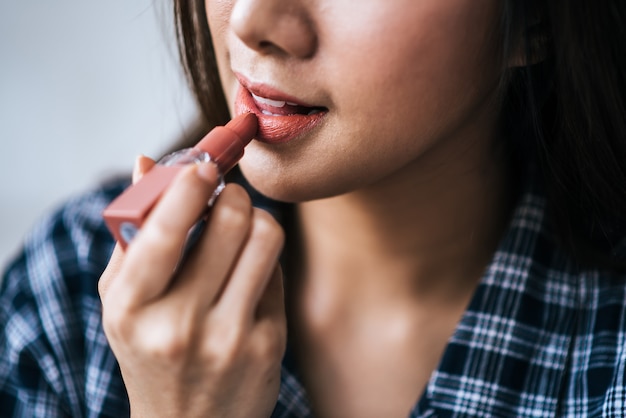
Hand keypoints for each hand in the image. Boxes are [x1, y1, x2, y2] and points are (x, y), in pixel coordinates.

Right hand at [99, 156, 285, 417]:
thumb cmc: (150, 351)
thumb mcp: (123, 301)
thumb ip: (133, 232)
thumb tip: (147, 161)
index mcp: (130, 307)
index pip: (165, 230)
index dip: (190, 186)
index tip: (205, 165)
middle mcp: (179, 324)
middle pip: (232, 219)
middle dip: (233, 196)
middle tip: (226, 197)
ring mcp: (229, 337)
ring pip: (266, 236)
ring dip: (256, 220)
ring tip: (241, 231)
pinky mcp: (268, 344)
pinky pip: (277, 272)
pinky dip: (263, 263)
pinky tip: (246, 279)